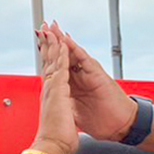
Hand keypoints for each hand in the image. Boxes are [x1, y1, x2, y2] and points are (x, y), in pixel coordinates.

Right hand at [34, 26, 78, 153]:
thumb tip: (59, 119)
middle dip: (46, 45)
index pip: (49, 71)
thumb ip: (59, 115)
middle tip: (43, 29)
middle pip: (47, 62)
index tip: (46, 45)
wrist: (51, 147)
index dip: (48, 57)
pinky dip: (60, 54)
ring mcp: (52, 89)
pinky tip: (61, 43)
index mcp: (50, 97)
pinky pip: (60, 67)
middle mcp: (48, 90)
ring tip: (49, 29)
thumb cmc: (56, 140)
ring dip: (51, 43)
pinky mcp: (58, 90)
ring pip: (51, 60)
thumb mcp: (58, 122)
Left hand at [53, 22, 136, 141]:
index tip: (37, 46)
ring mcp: (88, 74)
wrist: (117, 126)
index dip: (46, 56)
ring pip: (71, 53)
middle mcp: (79, 77)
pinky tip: (66, 40)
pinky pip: (83, 59)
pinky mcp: (96, 74)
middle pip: (62, 56)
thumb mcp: (72, 110)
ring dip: (62, 40)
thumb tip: (52, 104)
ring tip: (52, 27)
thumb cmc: (100, 119)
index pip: (56, 67)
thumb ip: (64, 101)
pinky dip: (74, 49)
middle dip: (52, 42)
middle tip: (42, 28)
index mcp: (70, 86)